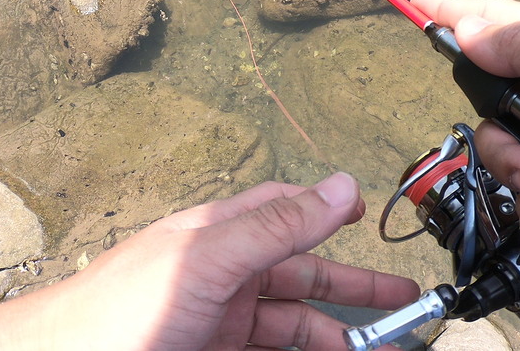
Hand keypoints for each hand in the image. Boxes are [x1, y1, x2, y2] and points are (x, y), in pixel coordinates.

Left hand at [0, 173, 419, 350]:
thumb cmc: (117, 310)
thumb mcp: (207, 259)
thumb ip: (276, 224)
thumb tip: (341, 185)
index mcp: (220, 237)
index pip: (285, 211)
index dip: (328, 212)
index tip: (368, 218)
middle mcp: (222, 277)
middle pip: (301, 279)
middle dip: (352, 290)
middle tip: (402, 304)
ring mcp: (215, 323)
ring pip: (291, 328)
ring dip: (332, 338)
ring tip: (377, 350)